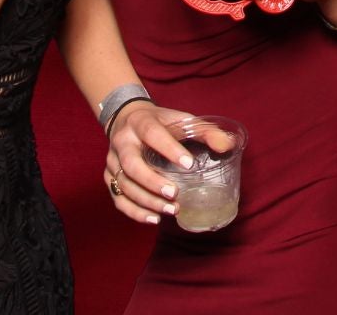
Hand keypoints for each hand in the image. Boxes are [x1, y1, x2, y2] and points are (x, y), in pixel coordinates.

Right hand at [105, 104, 194, 224]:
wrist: (127, 119)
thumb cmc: (160, 122)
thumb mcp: (181, 119)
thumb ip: (206, 131)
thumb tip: (228, 146)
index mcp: (140, 122)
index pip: (152, 134)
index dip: (170, 149)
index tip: (189, 164)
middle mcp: (122, 141)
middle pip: (131, 164)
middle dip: (153, 182)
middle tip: (174, 194)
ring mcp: (112, 161)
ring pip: (124, 185)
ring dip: (147, 201)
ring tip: (171, 210)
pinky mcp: (109, 177)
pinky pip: (118, 198)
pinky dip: (134, 212)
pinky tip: (154, 218)